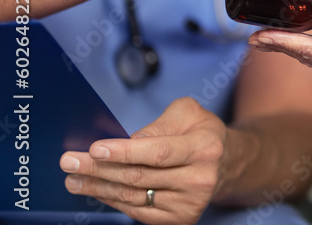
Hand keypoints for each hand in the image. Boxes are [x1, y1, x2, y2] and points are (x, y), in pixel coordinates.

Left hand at [60, 98, 226, 224]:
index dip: (125, 152)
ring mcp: (188, 203)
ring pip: (133, 196)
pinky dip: (112, 200)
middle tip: (69, 161)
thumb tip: (126, 143)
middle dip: (99, 168)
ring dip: (98, 187)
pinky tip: (96, 190)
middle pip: (139, 176)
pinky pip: (136, 211)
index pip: (158, 153)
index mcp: (204, 148)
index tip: (95, 148)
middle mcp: (199, 179)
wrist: (224, 163)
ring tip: (73, 177)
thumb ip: (158, 125)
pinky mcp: (179, 219)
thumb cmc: (200, 133)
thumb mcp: (188, 114)